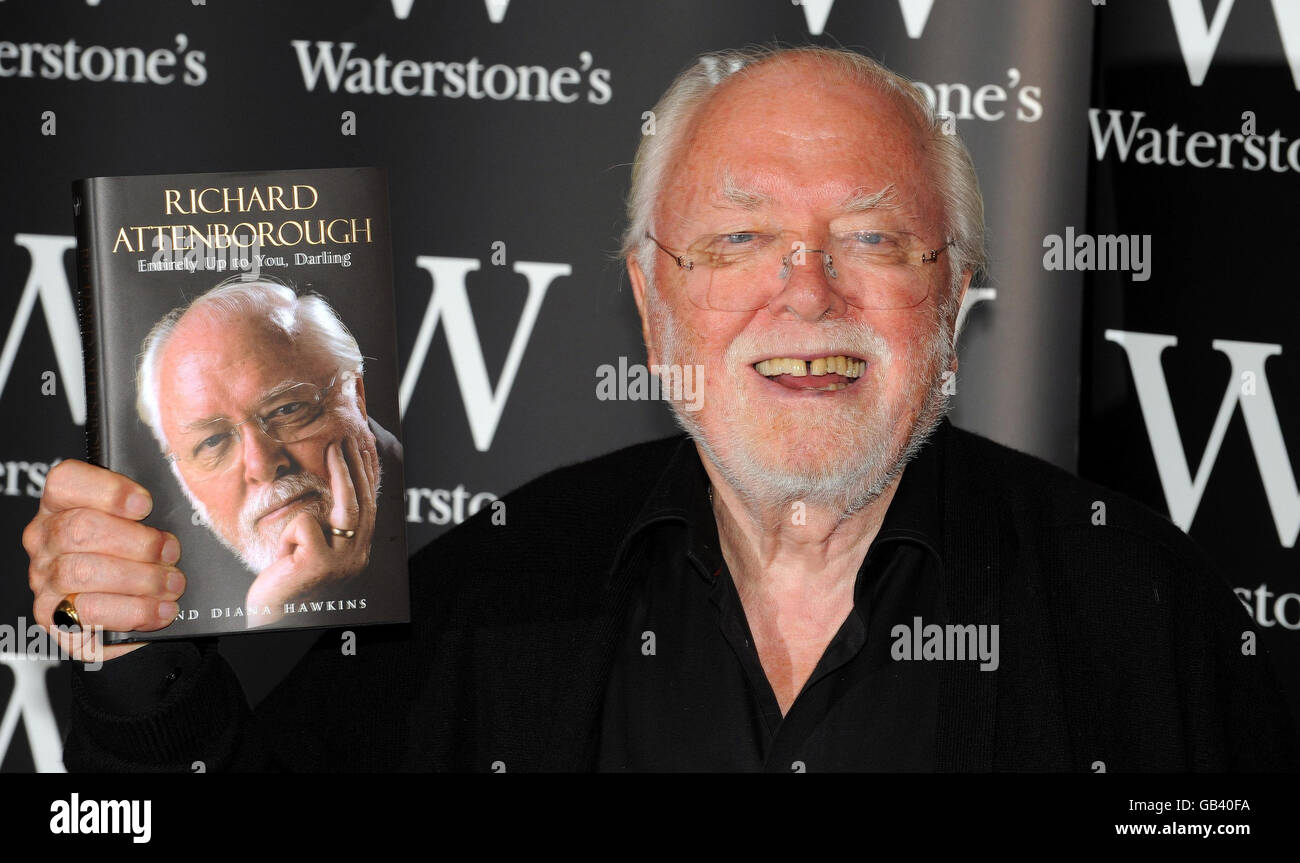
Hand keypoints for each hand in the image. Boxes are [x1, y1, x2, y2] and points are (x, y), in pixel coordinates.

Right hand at [22, 460, 185, 662]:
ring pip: (83, 571)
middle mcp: (46, 538)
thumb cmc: (143, 561)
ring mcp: (45, 578)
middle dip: (137, 542)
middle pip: (79, 528)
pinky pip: (89, 611)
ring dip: (140, 578)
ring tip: (172, 584)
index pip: (65, 480)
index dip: (108, 491)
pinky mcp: (52, 616)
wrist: (131, 621)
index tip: (145, 506)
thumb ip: (157, 506)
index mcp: (64, 504)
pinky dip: (133, 610)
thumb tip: (185, 491)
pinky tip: (160, 610)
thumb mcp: (149, 524)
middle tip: (170, 553)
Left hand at [244, 434, 378, 623]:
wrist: (272, 618)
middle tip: (345, 438)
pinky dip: (288, 533)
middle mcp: (356, 557)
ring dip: (339, 473)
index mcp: (356, 552)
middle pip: (363, 501)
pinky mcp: (318, 564)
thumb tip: (329, 488)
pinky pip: (304, 526)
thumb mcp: (310, 549)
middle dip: (356, 465)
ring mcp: (341, 561)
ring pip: (345, 506)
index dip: (365, 475)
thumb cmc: (285, 581)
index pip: (367, 505)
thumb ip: (324, 526)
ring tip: (332, 448)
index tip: (360, 447)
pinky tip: (284, 553)